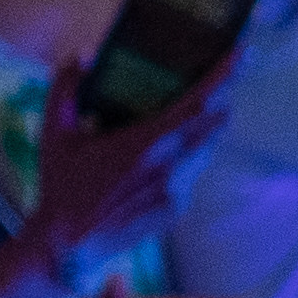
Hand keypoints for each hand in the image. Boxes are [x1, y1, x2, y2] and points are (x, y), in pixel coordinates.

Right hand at [24, 57, 229, 280]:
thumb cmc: (60, 184)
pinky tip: (167, 150)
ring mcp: (178, 189)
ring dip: (207, 124)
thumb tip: (85, 53)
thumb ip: (65, 85)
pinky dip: (189, 153)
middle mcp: (169, 166)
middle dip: (222, 94)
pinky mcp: (178, 206)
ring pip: (208, 145)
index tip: (243, 52)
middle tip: (224, 72)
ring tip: (194, 108)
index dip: (225, 75)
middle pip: (216, 120)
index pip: (199, 102)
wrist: (68, 244)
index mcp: (143, 143)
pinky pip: (194, 169)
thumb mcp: (53, 130)